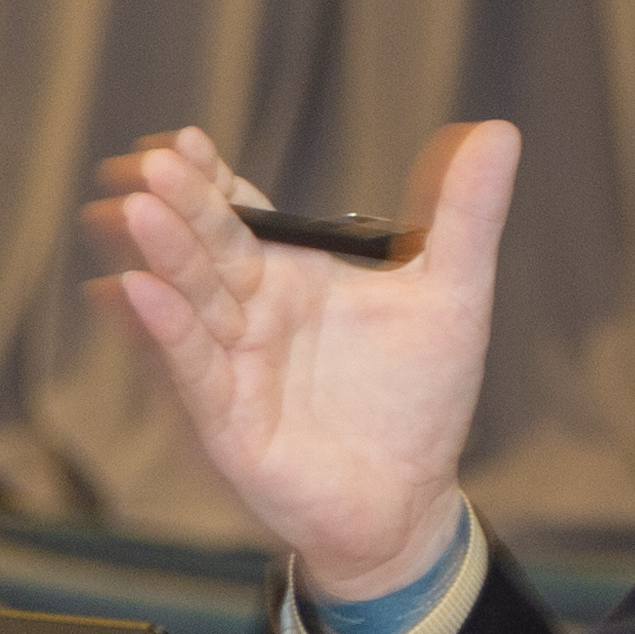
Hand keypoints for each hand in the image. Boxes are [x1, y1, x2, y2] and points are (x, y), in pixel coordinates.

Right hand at [81, 121, 516, 598]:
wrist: (411, 501)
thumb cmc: (420, 401)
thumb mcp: (453, 296)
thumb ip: (466, 215)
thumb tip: (497, 132)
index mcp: (294, 274)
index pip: (241, 213)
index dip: (211, 178)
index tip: (186, 140)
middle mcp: (253, 312)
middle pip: (208, 246)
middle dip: (180, 205)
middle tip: (153, 162)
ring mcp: (236, 363)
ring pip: (192, 299)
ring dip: (164, 255)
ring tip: (136, 209)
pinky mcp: (229, 419)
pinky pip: (195, 366)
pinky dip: (170, 329)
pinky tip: (139, 291)